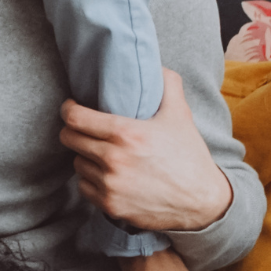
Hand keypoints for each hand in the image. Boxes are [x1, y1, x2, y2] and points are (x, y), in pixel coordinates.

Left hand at [59, 68, 232, 232]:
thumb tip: (156, 64)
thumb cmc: (189, 156)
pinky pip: (84, 187)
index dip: (69, 110)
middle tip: (84, 128)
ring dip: (84, 156)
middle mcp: (114, 160)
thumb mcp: (180, 115)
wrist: (202, 203)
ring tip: (99, 150)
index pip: (75, 118)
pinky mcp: (110, 206)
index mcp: (126, 134)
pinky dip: (91, 179)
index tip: (72, 107)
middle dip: (74, 130)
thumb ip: (167, 84)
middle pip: (70, 139)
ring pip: (77, 163)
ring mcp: (110, 186)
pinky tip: (106, 172)